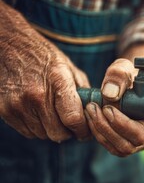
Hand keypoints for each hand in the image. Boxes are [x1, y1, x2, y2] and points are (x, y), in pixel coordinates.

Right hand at [0, 8, 89, 141]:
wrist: (10, 47)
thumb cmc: (45, 58)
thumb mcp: (70, 69)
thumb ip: (84, 92)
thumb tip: (94, 114)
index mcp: (58, 81)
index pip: (73, 118)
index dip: (83, 130)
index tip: (86, 131)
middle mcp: (36, 95)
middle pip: (58, 133)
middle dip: (68, 133)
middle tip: (71, 126)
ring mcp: (18, 104)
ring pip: (42, 135)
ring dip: (51, 130)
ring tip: (54, 116)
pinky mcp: (4, 110)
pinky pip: (27, 132)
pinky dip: (36, 128)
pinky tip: (39, 114)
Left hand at [85, 58, 143, 156]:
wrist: (130, 85)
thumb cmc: (130, 77)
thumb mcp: (125, 68)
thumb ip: (119, 75)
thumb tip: (109, 94)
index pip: (141, 134)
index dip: (122, 125)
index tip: (107, 108)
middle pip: (127, 145)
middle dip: (106, 127)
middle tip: (92, 107)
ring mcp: (137, 143)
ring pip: (117, 149)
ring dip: (99, 130)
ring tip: (89, 110)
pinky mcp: (124, 144)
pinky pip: (110, 146)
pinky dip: (98, 133)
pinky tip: (90, 117)